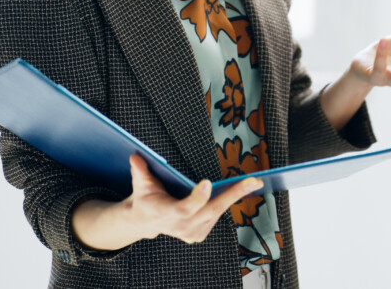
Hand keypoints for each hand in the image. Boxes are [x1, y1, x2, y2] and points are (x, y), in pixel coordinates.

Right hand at [71, 154, 262, 249]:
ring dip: (236, 196)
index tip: (207, 183)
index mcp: (166, 214)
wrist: (145, 222)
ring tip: (254, 182)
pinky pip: (217, 215)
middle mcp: (181, 227)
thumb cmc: (146, 199)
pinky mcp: (199, 234)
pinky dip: (228, 201)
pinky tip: (240, 189)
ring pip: (218, 212)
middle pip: (211, 210)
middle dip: (234, 194)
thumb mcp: (141, 184)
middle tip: (253, 182)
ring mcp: (192, 233)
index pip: (184, 208)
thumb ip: (140, 171)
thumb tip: (136, 155)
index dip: (197, 198)